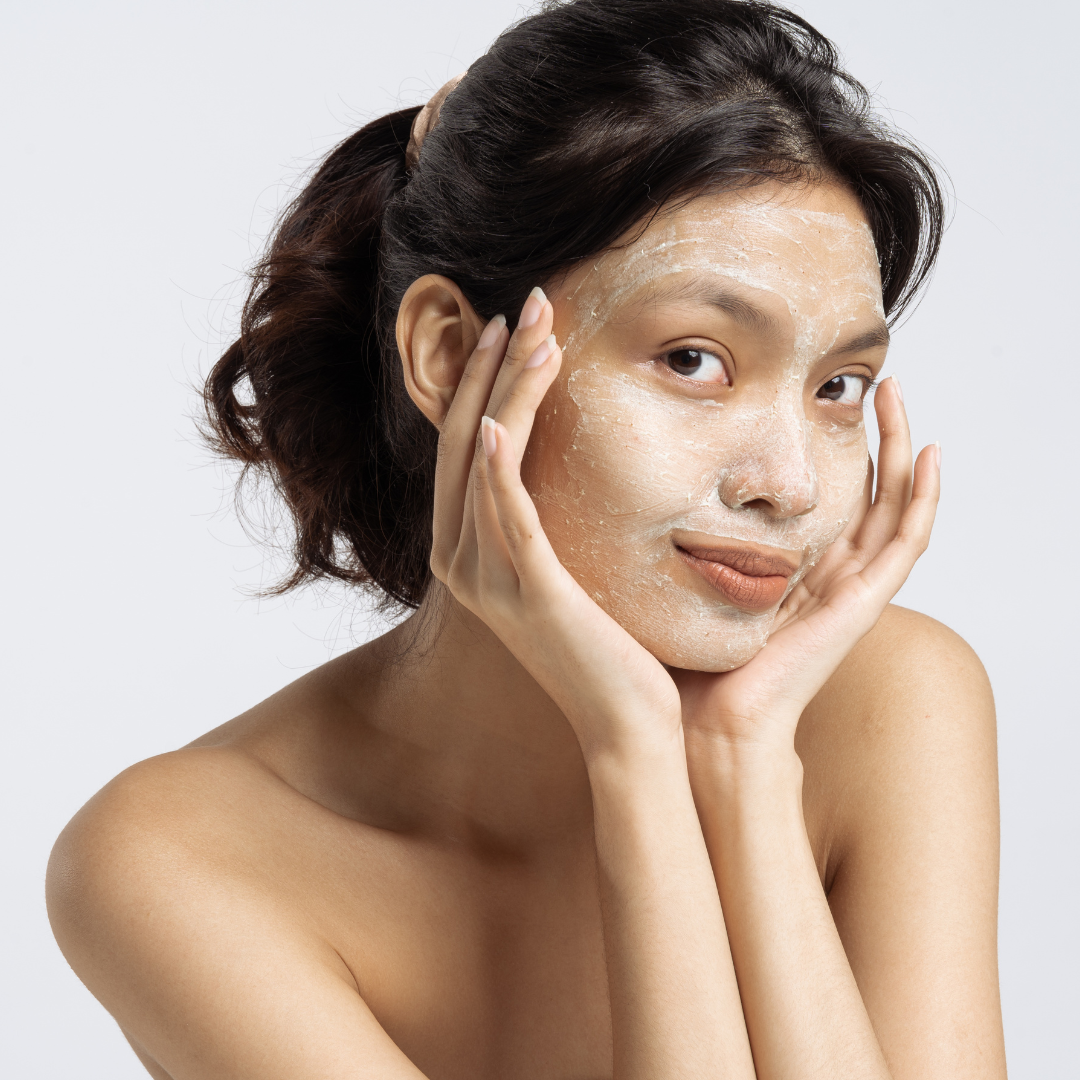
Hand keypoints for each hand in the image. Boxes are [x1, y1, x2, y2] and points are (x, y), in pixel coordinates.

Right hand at [430, 294, 682, 758]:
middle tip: (526, 304)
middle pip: (466, 444)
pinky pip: (505, 520)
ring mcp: (490, 581)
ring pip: (484, 465)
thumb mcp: (566, 572)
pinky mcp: (529, 594)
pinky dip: (495, 469)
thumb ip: (544, 525)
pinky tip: (496, 422)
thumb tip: (555, 471)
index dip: (486, 384)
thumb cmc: (608, 647)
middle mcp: (464, 564)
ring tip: (532, 331)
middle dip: (492, 369)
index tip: (515, 329)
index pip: (468, 451)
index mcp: (471, 555)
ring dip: (505, 393)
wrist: (629, 724)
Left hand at [673, 377, 940, 756]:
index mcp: (792, 572)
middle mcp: (827, 576)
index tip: (817, 395)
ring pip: (894, 506)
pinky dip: (923, 500)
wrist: (706, 722)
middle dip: (872, 433)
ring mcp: (850, 591)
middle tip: (872, 379)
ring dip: (901, 447)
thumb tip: (633, 491)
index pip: (826, 498)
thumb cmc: (688, 662)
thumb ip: (678, 540)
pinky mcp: (863, 606)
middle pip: (866, 491)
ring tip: (895, 392)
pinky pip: (907, 544)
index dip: (832, 447)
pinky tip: (928, 454)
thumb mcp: (683, 581)